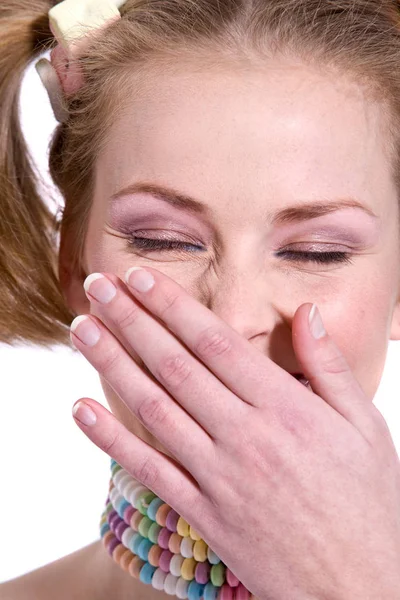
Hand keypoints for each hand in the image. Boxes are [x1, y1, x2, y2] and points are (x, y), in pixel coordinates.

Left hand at [70, 266, 399, 599]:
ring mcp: (219, 477)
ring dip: (112, 365)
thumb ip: (329, 366)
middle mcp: (245, 436)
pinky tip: (81, 410)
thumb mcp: (364, 425)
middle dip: (131, 320)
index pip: (215, 342)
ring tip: (82, 330)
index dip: (171, 306)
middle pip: (174, 366)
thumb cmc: (367, 501)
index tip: (140, 278)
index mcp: (285, 408)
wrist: (359, 587)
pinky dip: (111, 439)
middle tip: (97, 287)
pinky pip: (149, 471)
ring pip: (153, 409)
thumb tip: (307, 312)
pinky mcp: (204, 513)